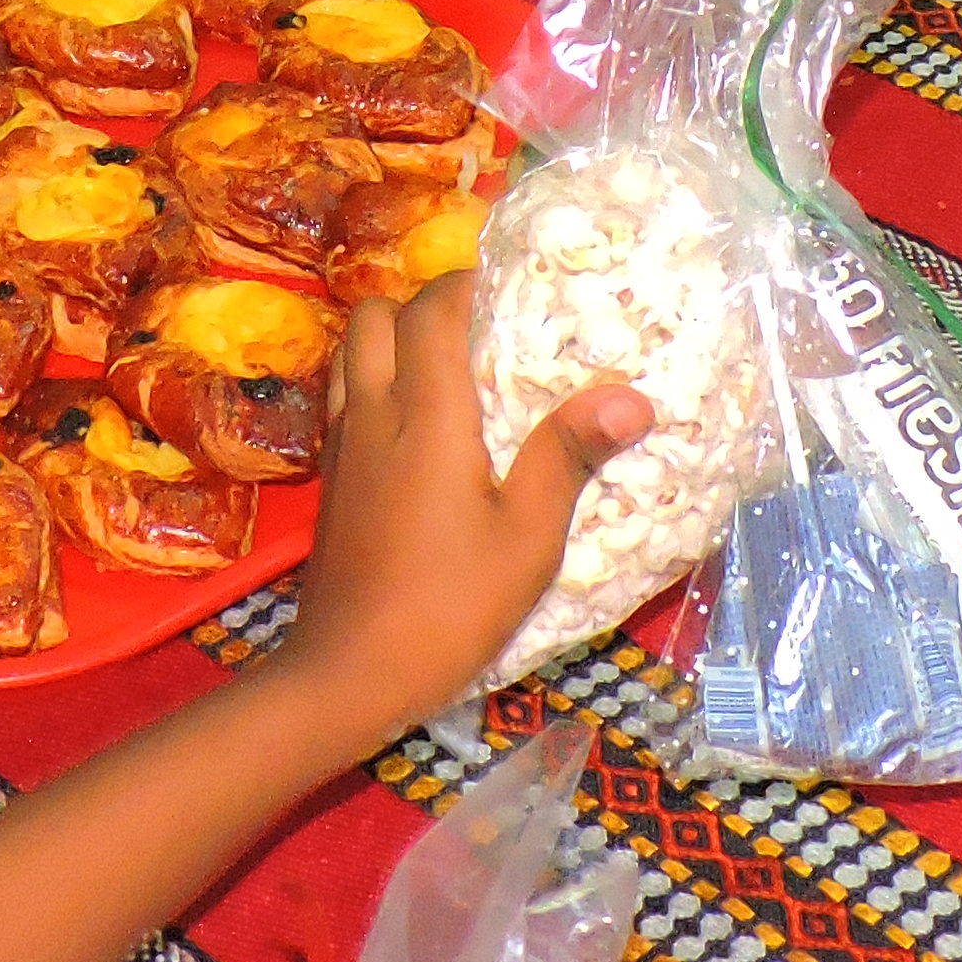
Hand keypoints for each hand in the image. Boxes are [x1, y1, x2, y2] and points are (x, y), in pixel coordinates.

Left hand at [263, 271, 649, 745]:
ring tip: (449, 376)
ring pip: (351, 354)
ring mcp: (342, 448)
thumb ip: (567, 457)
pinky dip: (374, 388)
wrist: (348, 674)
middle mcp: (372, 413)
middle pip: (376, 315)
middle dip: (424, 306)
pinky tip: (415, 434)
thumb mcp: (527, 539)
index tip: (514, 294)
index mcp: (424, 414)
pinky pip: (344, 400)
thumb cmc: (449, 606)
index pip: (431, 311)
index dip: (468, 287)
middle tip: (480, 336)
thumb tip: (631, 397)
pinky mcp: (330, 482)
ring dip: (392, 343)